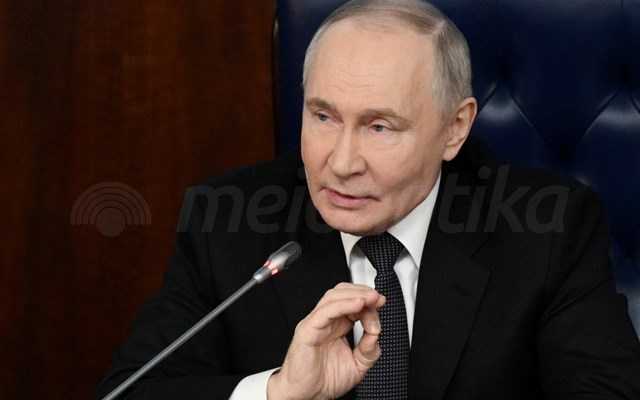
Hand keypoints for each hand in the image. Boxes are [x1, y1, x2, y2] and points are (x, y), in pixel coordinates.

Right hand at [267, 282, 384, 399]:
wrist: (306, 396)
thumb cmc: (323, 380)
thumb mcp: (357, 365)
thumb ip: (369, 351)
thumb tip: (376, 336)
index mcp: (337, 326)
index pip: (352, 302)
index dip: (368, 302)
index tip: (381, 304)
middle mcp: (325, 321)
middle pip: (342, 293)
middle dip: (362, 292)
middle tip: (379, 298)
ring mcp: (315, 323)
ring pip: (333, 297)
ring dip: (355, 295)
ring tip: (371, 299)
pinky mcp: (308, 330)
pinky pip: (325, 312)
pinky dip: (343, 305)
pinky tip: (358, 304)